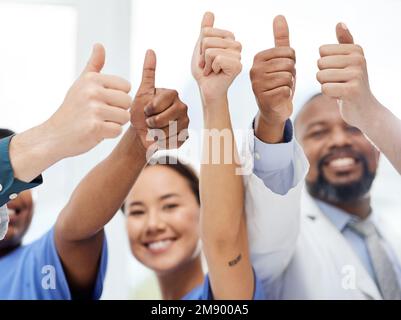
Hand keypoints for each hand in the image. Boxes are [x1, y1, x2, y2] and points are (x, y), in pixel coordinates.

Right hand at [45, 44, 131, 157]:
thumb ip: (94, 66)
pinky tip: (96, 132)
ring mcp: (93, 110)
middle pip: (128, 102)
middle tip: (101, 115)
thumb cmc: (72, 110)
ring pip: (125, 117)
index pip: (126, 86)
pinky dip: (109, 134)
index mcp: (92, 79)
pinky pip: (117, 131)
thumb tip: (100, 45)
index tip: (102, 102)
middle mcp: (92, 91)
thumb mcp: (81, 84)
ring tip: (98, 123)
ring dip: (114, 123)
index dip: (118, 97)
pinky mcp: (95, 127)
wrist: (54, 135)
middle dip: (118, 111)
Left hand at [131, 50, 188, 152]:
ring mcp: (185, 122)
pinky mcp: (185, 136)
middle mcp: (182, 106)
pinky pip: (172, 141)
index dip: (149, 109)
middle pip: (165, 118)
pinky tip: (160, 138)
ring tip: (154, 130)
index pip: (159, 103)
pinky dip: (162, 142)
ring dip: (156, 133)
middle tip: (149, 122)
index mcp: (172, 94)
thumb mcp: (142, 92)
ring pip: (168, 131)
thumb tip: (150, 50)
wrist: (142, 134)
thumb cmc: (140, 112)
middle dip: (152, 122)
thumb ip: (148, 72)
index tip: (146, 110)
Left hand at [191, 12, 241, 102]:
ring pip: (211, 50)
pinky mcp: (237, 66)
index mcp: (228, 39)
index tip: (205, 57)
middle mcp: (236, 45)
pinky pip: (218, 58)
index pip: (207, 31)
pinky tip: (216, 74)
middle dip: (202, 55)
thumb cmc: (204, 71)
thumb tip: (209, 13)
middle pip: (207, 39)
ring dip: (207, 63)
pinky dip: (212, 68)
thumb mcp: (201, 48)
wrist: (206, 90)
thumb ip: (205, 30)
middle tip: (208, 65)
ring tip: (212, 70)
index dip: (200, 46)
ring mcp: (238, 56)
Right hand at [250, 15, 294, 129]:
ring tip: (280, 89)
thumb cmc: (278, 83)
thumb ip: (281, 39)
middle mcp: (254, 70)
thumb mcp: (282, 60)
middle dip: (291, 74)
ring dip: (289, 85)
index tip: (282, 71)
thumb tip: (279, 16)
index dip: (292, 63)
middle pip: (288, 64)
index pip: (289, 52)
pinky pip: (286, 90)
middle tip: (282, 82)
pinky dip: (287, 95)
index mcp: (259, 58)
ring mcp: (257, 85)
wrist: (274, 110)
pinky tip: (279, 98)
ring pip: (287, 77)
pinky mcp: (263, 98)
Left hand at [317, 23, 378, 127]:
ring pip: (320, 76)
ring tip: (340, 88)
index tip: (339, 71)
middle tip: (339, 82)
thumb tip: (339, 24)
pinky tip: (340, 97)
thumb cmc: (352, 83)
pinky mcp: (352, 90)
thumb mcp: (350, 60)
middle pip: (320, 64)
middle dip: (324, 76)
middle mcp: (359, 59)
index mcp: (356, 49)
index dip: (325, 64)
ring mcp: (357, 74)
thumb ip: (344, 42)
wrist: (364, 109)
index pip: (322, 51)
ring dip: (326, 86)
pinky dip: (329, 95)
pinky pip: (325, 89)